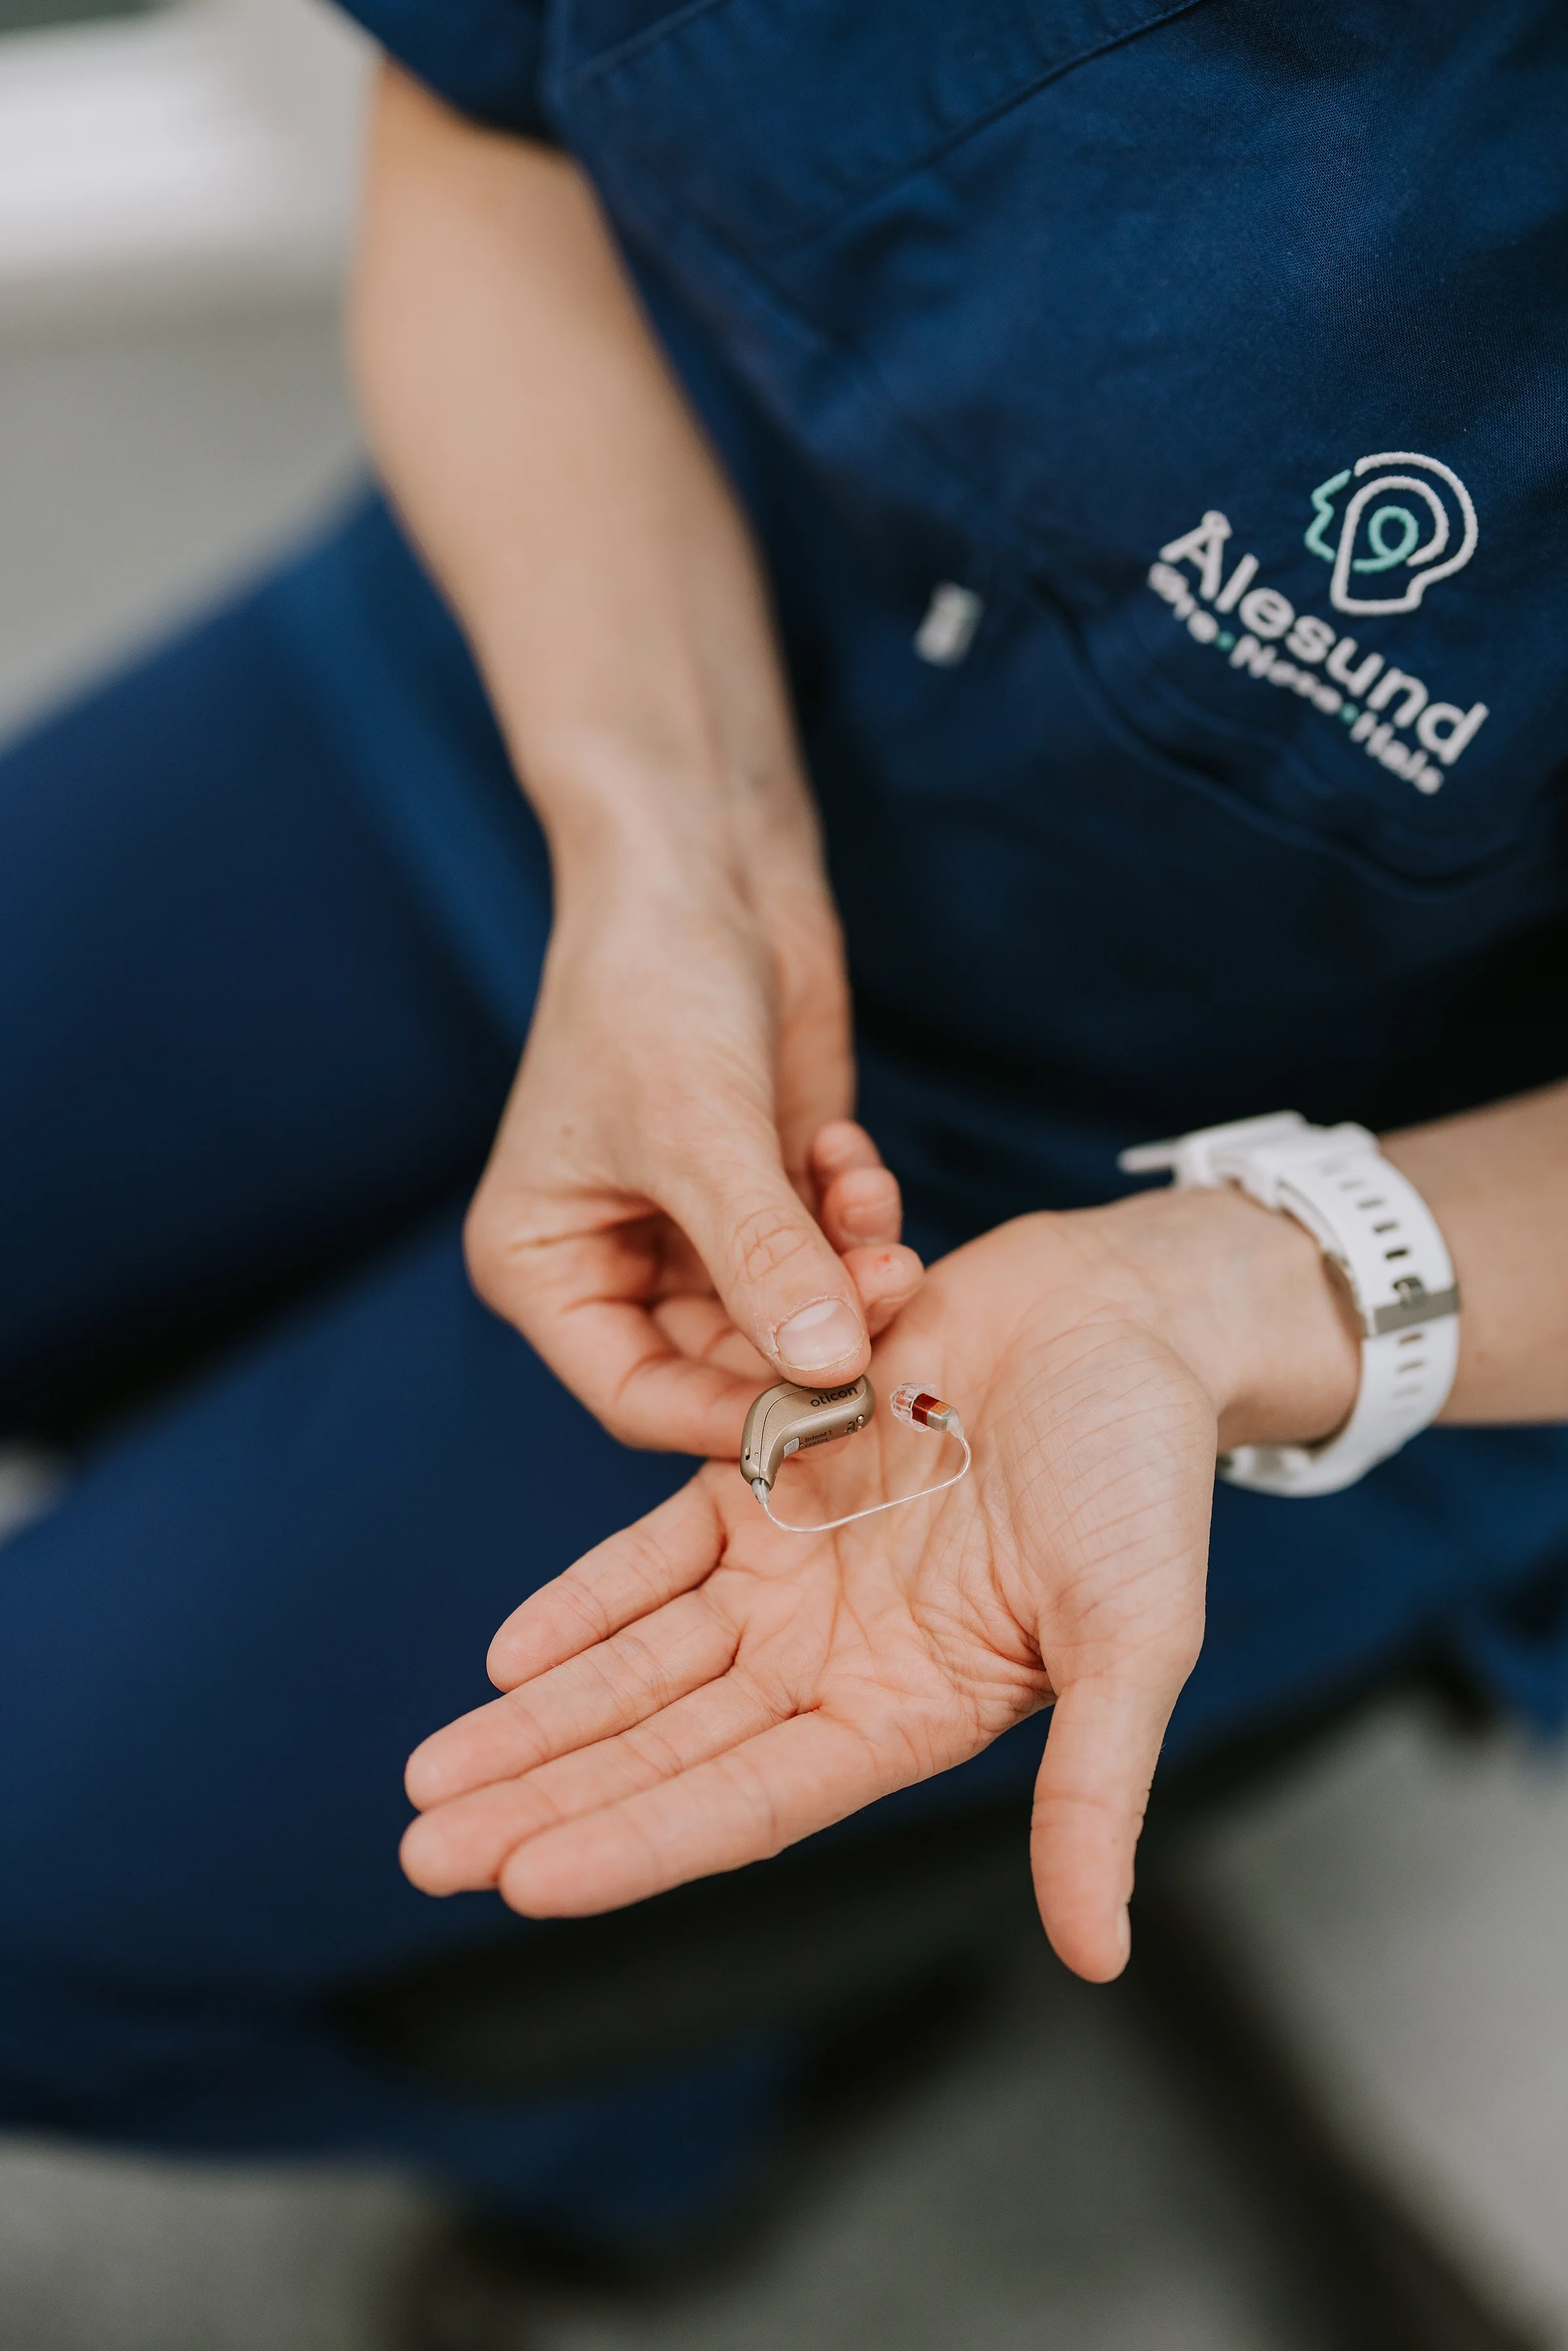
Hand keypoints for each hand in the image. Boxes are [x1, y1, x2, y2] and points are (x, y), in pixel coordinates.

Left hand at [403, 1185, 1358, 1977]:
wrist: (1127, 1318)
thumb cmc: (1147, 1476)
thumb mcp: (1137, 1636)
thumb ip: (1098, 1788)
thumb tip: (1098, 1958)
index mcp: (913, 1709)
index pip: (749, 1800)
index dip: (638, 1841)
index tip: (525, 1883)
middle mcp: (838, 1654)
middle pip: (665, 1745)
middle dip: (546, 1798)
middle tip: (423, 1854)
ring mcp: (798, 1567)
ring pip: (642, 1657)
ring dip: (539, 1713)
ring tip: (431, 1773)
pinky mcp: (773, 1470)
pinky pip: (654, 1547)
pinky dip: (582, 1598)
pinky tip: (505, 1654)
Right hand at [465, 822, 922, 1456]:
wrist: (701, 873)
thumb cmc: (652, 988)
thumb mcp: (700, 1131)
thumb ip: (763, 1256)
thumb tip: (827, 1372)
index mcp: (545, 1265)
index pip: (635, 1393)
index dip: (728, 1418)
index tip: (824, 1411)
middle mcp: (615, 1262)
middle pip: (725, 1363)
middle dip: (812, 1335)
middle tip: (889, 1287)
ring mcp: (697, 1232)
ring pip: (789, 1314)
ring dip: (847, 1276)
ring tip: (882, 1221)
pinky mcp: (767, 1192)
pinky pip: (824, 1252)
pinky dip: (852, 1218)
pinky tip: (851, 1152)